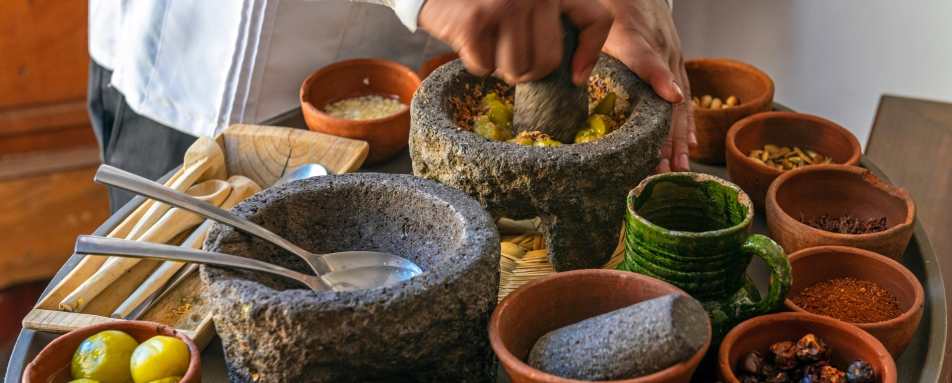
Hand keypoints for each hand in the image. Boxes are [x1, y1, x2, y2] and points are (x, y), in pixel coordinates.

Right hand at [418, 0, 612, 84]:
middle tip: (513, 59)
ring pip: (517, 70)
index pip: (596, 19)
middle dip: (529, 71)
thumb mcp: (529, 2)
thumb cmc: (488, 0)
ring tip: (491, 44)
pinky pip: (485, 67)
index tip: (575, 78)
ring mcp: (506, 5)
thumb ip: (555, 23)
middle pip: (550, 61)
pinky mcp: (475, 21)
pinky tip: (471, 40)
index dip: (589, 55)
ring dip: (501, 67)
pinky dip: (476, 62)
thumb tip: (578, 77)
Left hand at [600, 0, 695, 171]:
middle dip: (669, 132)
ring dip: (678, 136)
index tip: (671, 98)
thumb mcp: (597, 21)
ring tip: (678, 166)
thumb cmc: (612, 4)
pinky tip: (687, 144)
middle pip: (668, 94)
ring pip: (679, 100)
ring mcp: (672, 56)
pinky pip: (684, 96)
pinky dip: (685, 122)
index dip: (658, 76)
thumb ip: (588, 43)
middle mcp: (661, 49)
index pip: (646, 57)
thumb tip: (577, 75)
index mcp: (636, 37)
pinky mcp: (675, 62)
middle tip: (666, 164)